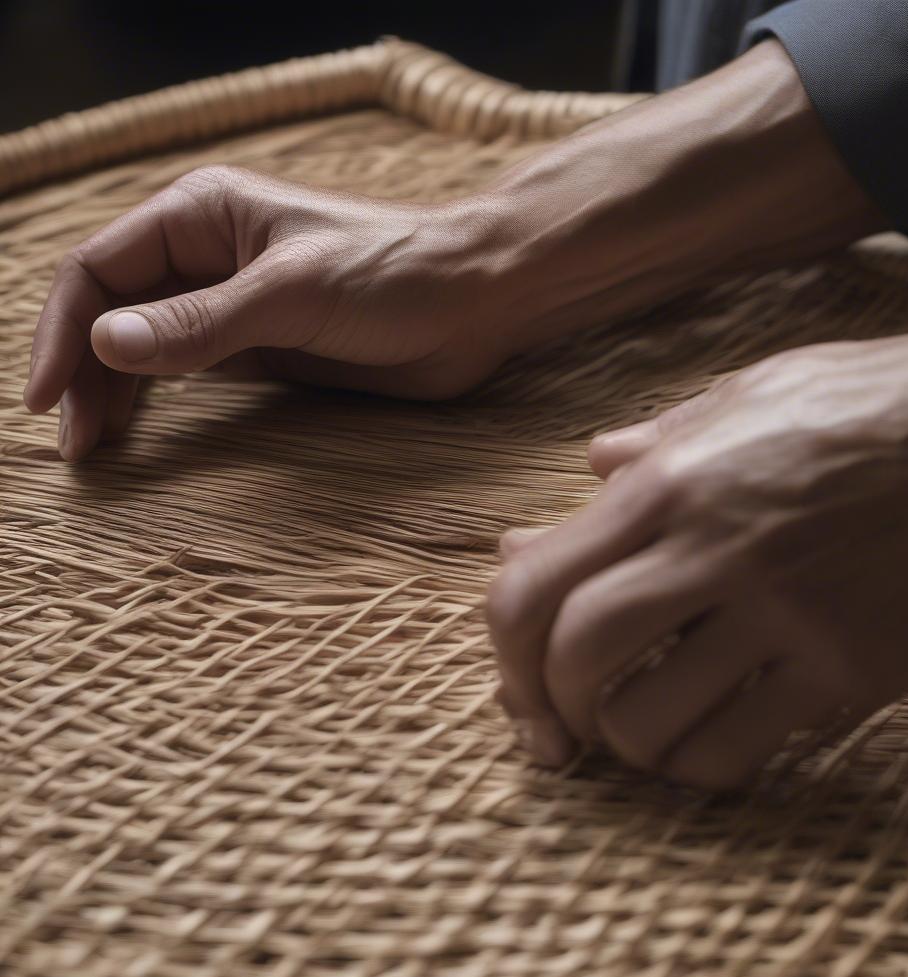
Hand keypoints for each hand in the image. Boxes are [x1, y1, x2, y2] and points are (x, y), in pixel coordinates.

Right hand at [24, 164, 507, 459]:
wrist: (477, 301)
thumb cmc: (397, 272)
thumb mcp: (293, 292)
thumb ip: (202, 321)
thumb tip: (105, 342)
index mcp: (204, 216)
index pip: (101, 270)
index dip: (64, 332)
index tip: (48, 398)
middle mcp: (211, 257)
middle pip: (116, 312)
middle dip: (85, 371)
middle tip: (77, 443)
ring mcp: (237, 306)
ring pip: (149, 346)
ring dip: (118, 391)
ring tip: (98, 447)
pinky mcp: (267, 348)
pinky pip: (195, 372)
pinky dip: (164, 400)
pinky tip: (145, 431)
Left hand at [487, 305, 907, 787]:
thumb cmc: (872, 400)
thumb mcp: (747, 392)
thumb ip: (655, 440)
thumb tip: (588, 466)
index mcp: (670, 480)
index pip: (533, 584)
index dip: (504, 650)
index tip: (518, 681)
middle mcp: (713, 547)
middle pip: (577, 658)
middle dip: (550, 707)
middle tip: (563, 725)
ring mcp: (786, 614)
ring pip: (651, 721)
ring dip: (624, 744)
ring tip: (636, 731)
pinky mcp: (851, 668)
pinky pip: (741, 750)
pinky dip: (699, 766)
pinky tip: (704, 744)